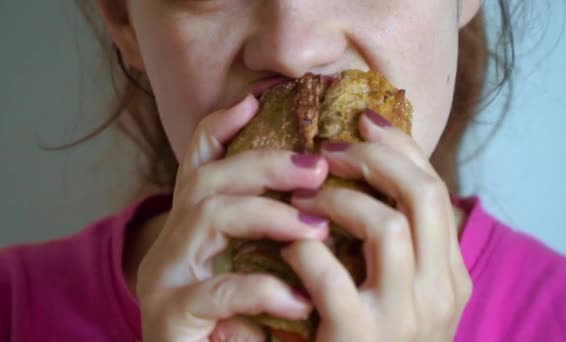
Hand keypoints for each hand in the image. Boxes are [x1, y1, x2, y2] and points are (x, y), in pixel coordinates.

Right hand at [136, 95, 330, 341]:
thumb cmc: (238, 323)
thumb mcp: (255, 269)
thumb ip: (270, 235)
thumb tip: (318, 200)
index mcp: (192, 228)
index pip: (198, 163)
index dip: (221, 126)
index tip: (254, 99)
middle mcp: (172, 242)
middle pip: (208, 178)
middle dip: (265, 165)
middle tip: (318, 167)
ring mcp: (165, 276)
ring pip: (207, 215)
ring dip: (268, 215)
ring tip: (316, 229)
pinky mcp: (168, 315)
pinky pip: (216, 288)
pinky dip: (263, 288)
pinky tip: (299, 298)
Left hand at [283, 109, 472, 340]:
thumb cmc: (372, 340)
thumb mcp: (400, 292)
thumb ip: (395, 243)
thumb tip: (372, 175)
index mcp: (451, 276)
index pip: (436, 191)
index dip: (401, 148)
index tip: (364, 119)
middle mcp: (441, 293)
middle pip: (423, 195)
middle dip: (376, 158)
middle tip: (332, 148)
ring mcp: (403, 318)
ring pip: (386, 226)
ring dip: (338, 198)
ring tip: (303, 196)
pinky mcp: (357, 337)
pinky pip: (329, 272)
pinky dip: (304, 246)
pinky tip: (288, 245)